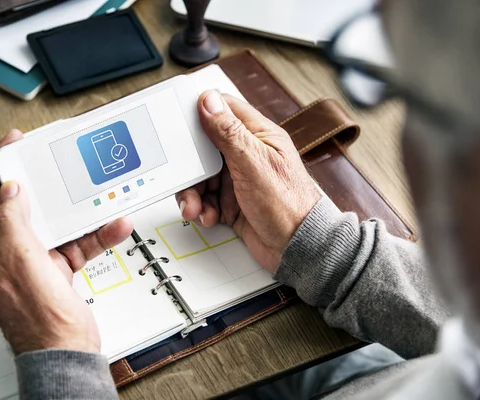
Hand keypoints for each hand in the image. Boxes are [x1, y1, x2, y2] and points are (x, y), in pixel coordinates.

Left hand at [0, 130, 133, 354]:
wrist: (67, 349)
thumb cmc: (36, 320)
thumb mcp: (19, 261)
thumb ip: (12, 222)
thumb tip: (12, 191)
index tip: (12, 145)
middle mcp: (7, 252)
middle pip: (22, 205)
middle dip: (40, 183)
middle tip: (52, 161)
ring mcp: (34, 260)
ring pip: (55, 222)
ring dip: (79, 211)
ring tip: (95, 196)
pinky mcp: (58, 267)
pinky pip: (78, 241)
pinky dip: (97, 233)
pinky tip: (113, 225)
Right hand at [176, 91, 320, 271]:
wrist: (298, 249)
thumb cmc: (289, 206)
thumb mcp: (254, 164)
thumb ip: (230, 133)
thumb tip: (209, 101)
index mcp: (258, 136)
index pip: (224, 110)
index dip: (200, 113)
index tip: (181, 125)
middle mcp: (247, 155)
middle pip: (205, 148)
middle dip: (191, 166)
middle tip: (186, 179)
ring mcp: (238, 179)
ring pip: (202, 177)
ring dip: (194, 192)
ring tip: (195, 207)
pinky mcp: (232, 202)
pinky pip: (206, 199)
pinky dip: (201, 208)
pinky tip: (208, 216)